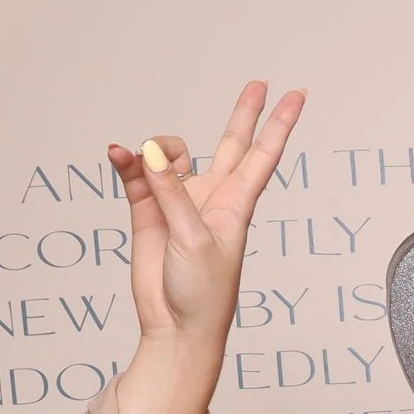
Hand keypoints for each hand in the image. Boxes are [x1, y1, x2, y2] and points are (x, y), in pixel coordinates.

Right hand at [104, 82, 306, 413]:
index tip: (296, 95)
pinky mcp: (148, 212)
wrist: (176, 327)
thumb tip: (147, 152)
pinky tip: (117, 154)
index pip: (261, 154)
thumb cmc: (203, 293)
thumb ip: (172, 194)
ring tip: (138, 160)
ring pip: (169, 156)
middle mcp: (211, 197)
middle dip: (243, 115)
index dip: (278, 124)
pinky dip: (126, 162)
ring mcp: (179, 202)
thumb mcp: (193, 240)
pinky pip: (136, 175)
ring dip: (155, 149)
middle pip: (229, 144)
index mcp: (237, 204)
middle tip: (258, 85)